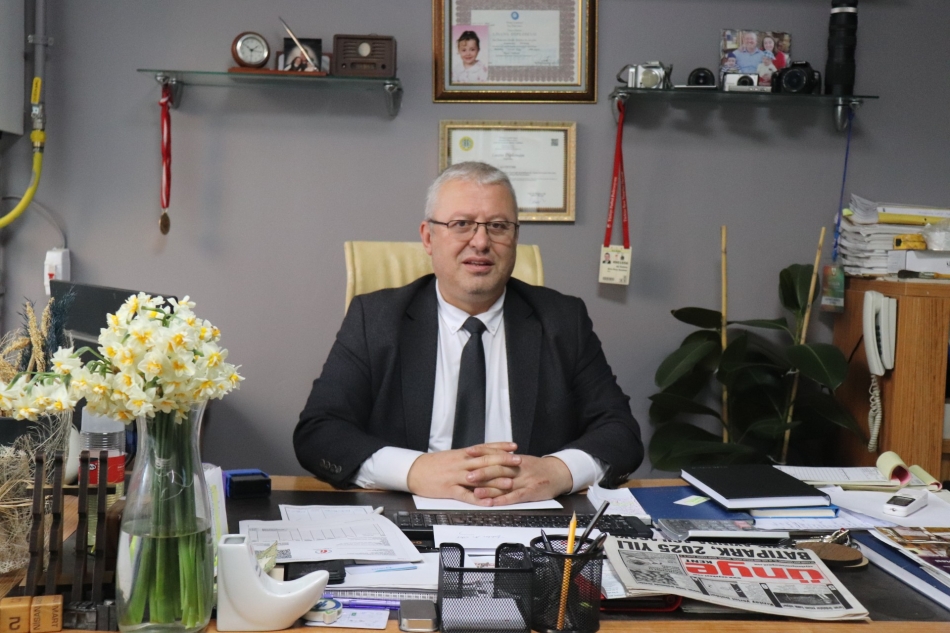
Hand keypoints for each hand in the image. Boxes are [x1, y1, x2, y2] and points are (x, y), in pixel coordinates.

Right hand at [406, 442, 520, 505]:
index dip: (500, 447)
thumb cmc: (433, 464)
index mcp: (462, 454)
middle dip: (503, 461)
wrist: (414, 471)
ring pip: (478, 477)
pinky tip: (487, 501)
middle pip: (485, 461)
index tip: (514, 447)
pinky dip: (477, 498)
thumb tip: (484, 455)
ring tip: (509, 482)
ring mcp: (456, 477)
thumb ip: (468, 457)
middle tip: (518, 461)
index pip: (484, 448)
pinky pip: (465, 494)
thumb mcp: (452, 456)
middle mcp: (461, 464)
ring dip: (495, 480)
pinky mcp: (449, 489)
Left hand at [473, 455, 573, 505]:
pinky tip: (493, 503)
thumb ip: (504, 459)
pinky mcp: (530, 492)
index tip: (468, 452)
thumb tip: (483, 458)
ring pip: (505, 484)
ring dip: (490, 489)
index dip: (481, 452)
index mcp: (515, 458)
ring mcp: (525, 480)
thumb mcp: (520, 460)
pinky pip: (516, 496)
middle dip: (482, 473)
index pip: (496, 453)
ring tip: (475, 493)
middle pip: (498, 469)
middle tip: (467, 476)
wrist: (558, 473)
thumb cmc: (536, 468)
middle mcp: (518, 468)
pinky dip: (504, 500)